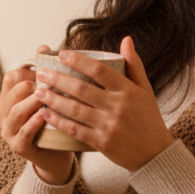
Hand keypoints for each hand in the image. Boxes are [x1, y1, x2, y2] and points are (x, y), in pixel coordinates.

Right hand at [0, 45, 73, 184]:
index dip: (26, 71)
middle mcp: (3, 114)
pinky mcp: (18, 147)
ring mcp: (8, 131)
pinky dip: (33, 122)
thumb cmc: (52, 122)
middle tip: (48, 82)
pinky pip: (24, 131)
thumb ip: (43, 75)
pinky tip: (45, 115)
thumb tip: (44, 46)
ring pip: (15, 111)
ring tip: (45, 96)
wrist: (56, 156)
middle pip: (12, 92)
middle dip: (29, 85)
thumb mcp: (47, 97)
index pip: (10, 78)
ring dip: (31, 101)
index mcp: (8, 99)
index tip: (44, 71)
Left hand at [33, 37, 174, 171]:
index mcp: (127, 90)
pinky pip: (75, 129)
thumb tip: (126, 38)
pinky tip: (45, 113)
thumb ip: (134, 64)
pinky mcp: (102, 142)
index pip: (98, 70)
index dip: (78, 61)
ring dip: (53, 99)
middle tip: (41, 72)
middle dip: (57, 79)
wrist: (156, 155)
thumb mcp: (145, 89)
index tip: (61, 54)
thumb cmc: (148, 118)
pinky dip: (58, 121)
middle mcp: (117, 106)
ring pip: (74, 109)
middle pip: (81, 89)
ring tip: (38, 91)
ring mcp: (109, 125)